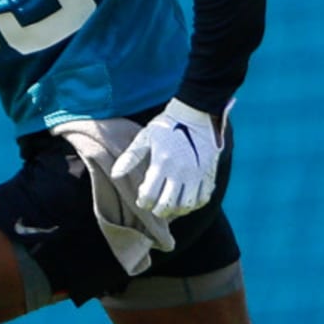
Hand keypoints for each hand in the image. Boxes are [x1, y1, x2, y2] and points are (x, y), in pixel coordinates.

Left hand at [111, 98, 223, 220]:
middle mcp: (180, 171)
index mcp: (161, 163)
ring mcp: (196, 174)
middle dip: (158, 210)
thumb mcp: (145, 138)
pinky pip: (203, 198)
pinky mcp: (208, 173)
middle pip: (167, 205)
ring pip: (186, 205)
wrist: (195, 113)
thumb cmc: (166, 126)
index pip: (149, 195)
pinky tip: (186, 198)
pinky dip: (194, 203)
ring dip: (176, 209)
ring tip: (171, 204)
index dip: (143, 202)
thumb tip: (115, 175)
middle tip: (155, 206)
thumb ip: (130, 157)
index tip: (142, 198)